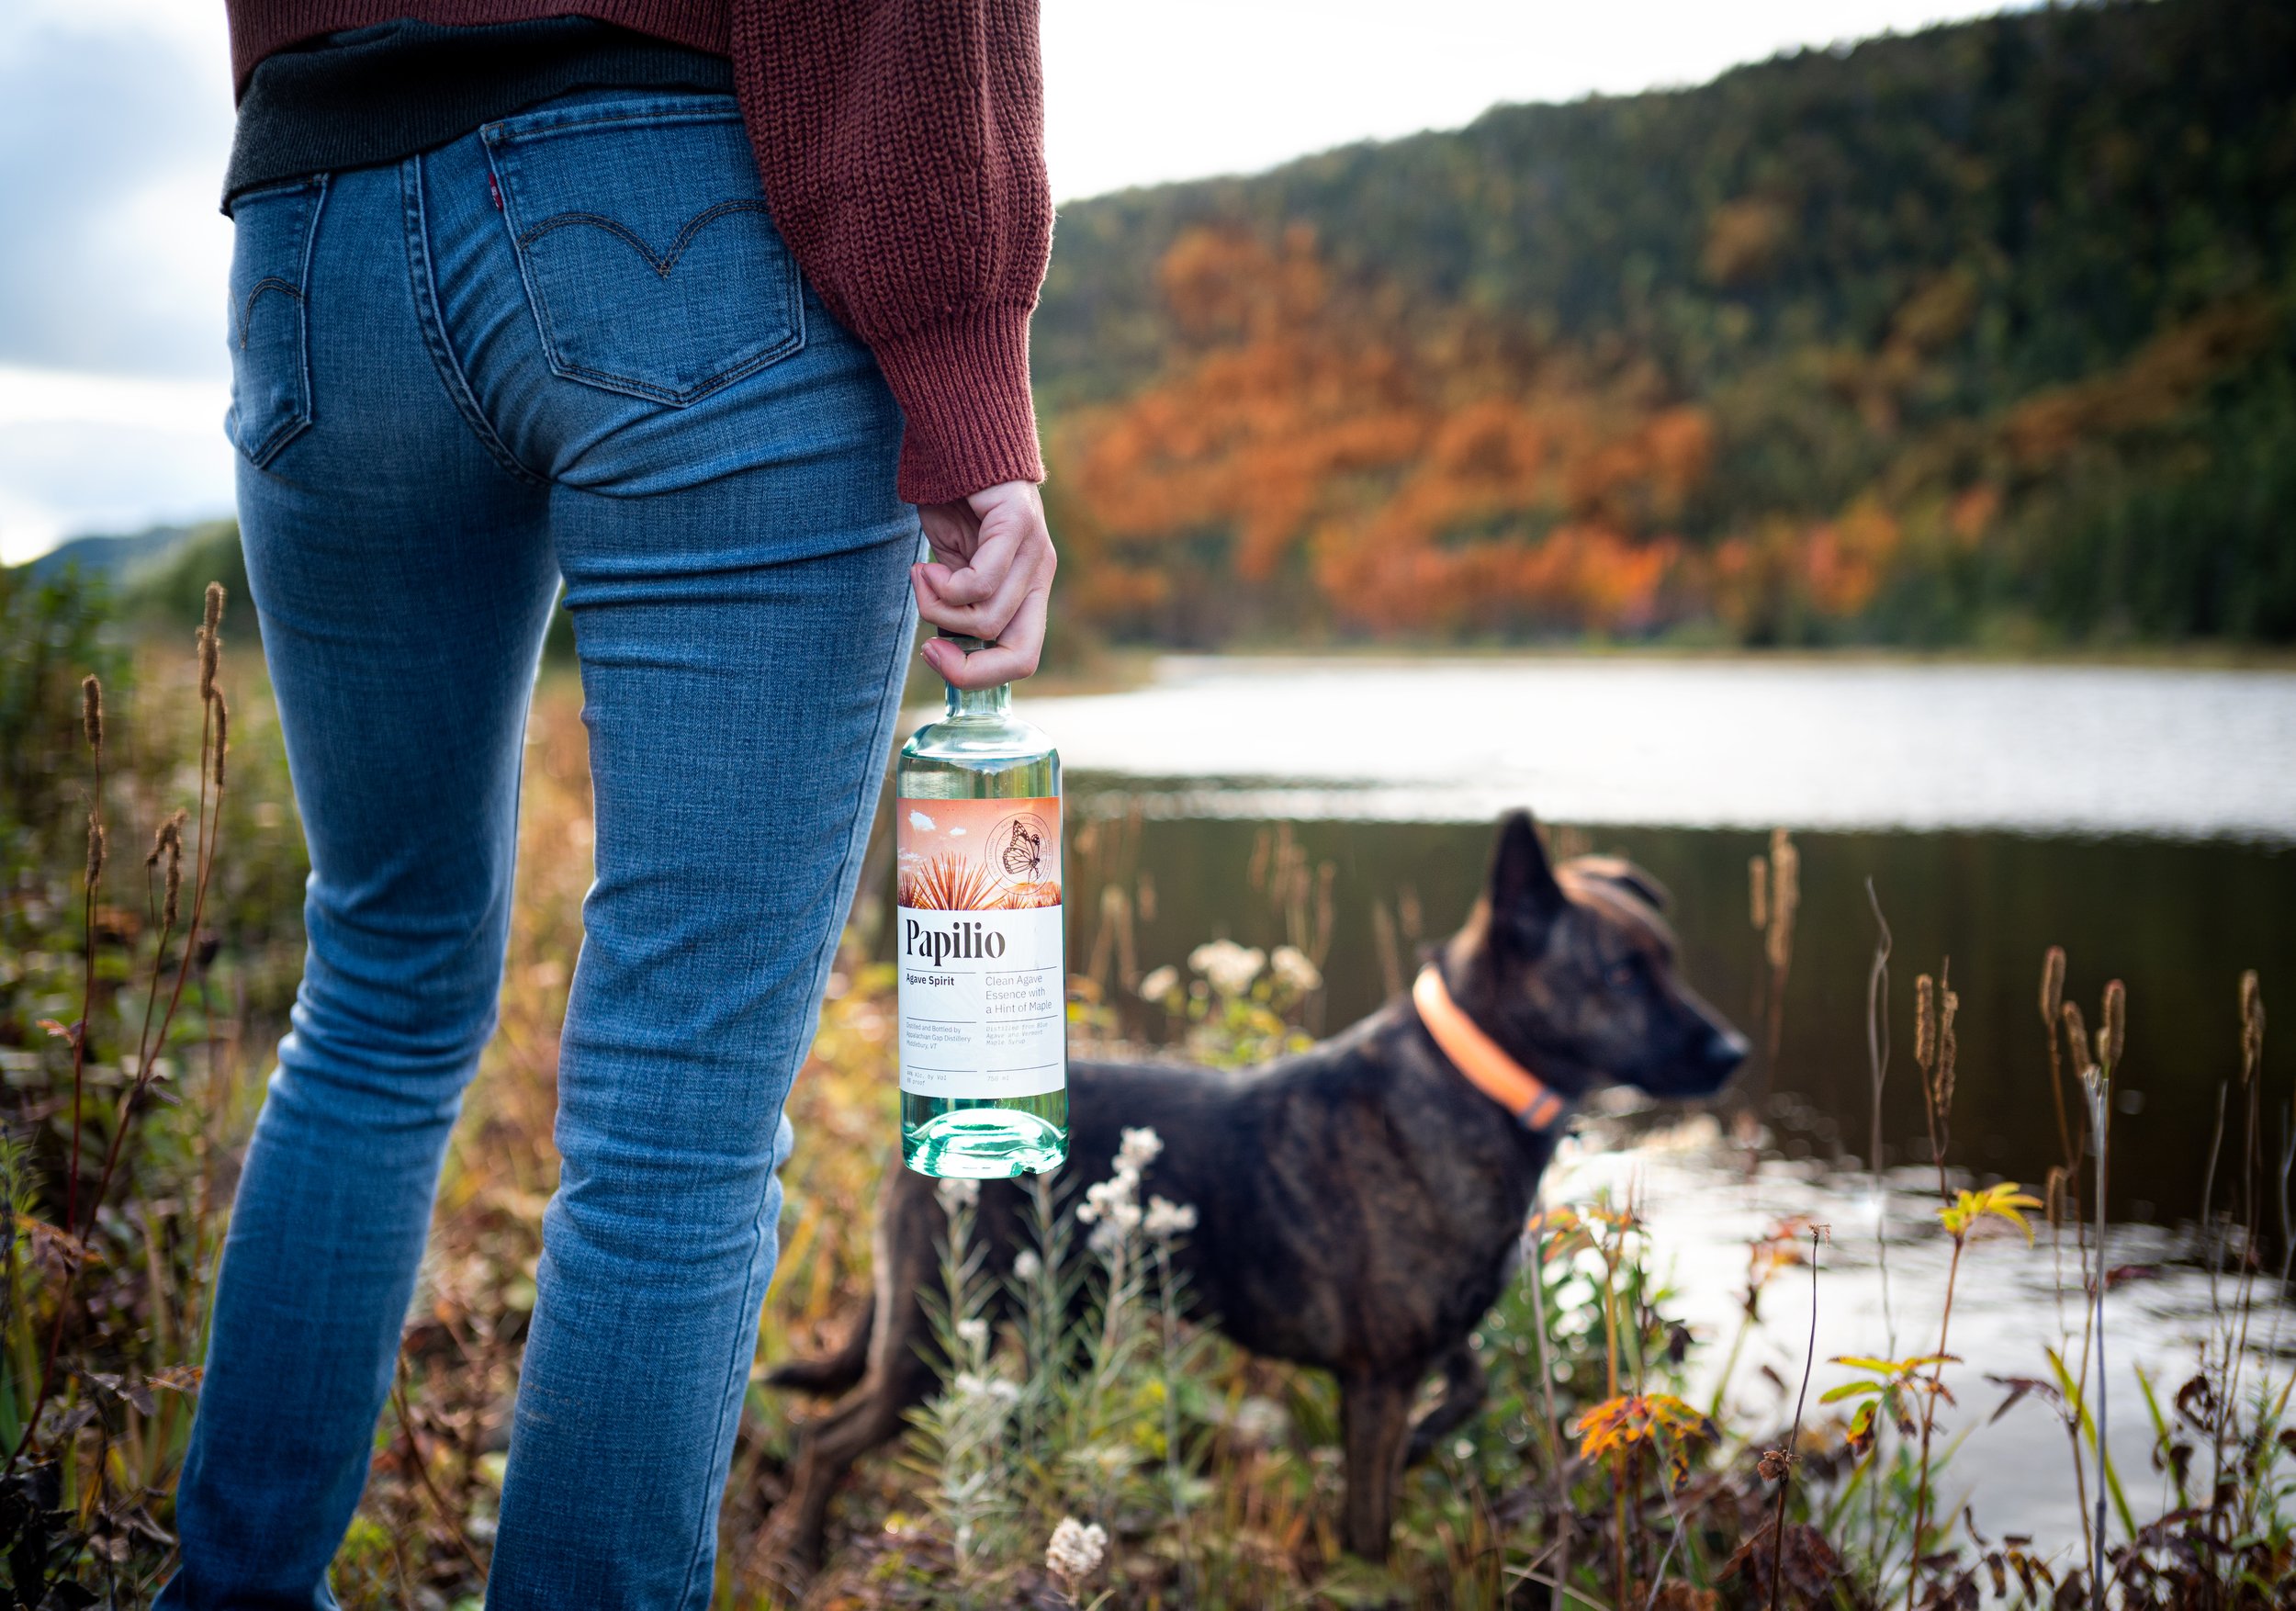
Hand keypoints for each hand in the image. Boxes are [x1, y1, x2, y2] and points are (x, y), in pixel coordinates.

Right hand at [912, 479, 1056, 687]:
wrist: (953, 437)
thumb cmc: (950, 501)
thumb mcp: (952, 564)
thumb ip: (957, 603)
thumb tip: (946, 649)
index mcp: (1029, 588)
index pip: (1023, 658)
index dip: (979, 675)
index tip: (935, 656)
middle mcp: (1040, 574)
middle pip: (1022, 655)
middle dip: (968, 668)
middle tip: (929, 649)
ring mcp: (1035, 550)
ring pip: (989, 619)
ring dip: (939, 609)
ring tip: (921, 577)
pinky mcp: (1017, 523)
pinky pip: (981, 582)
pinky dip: (943, 586)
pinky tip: (925, 564)